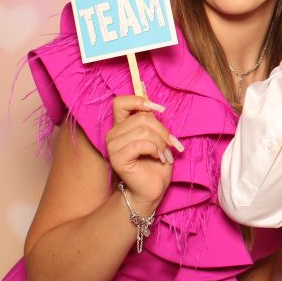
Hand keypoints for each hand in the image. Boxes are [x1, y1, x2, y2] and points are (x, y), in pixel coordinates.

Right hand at [107, 96, 180, 212]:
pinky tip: (157, 158)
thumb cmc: (156, 162)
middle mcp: (113, 134)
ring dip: (160, 143)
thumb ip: (150, 117)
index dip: (139, 100)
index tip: (158, 110)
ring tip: (163, 154)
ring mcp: (113, 146)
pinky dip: (155, 150)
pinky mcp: (117, 159)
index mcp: (121, 125)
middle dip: (162, 131)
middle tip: (168, 144)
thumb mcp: (157, 135)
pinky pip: (140, 144)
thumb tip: (147, 93)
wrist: (153, 188)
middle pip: (142, 118)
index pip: (120, 102)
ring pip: (143, 131)